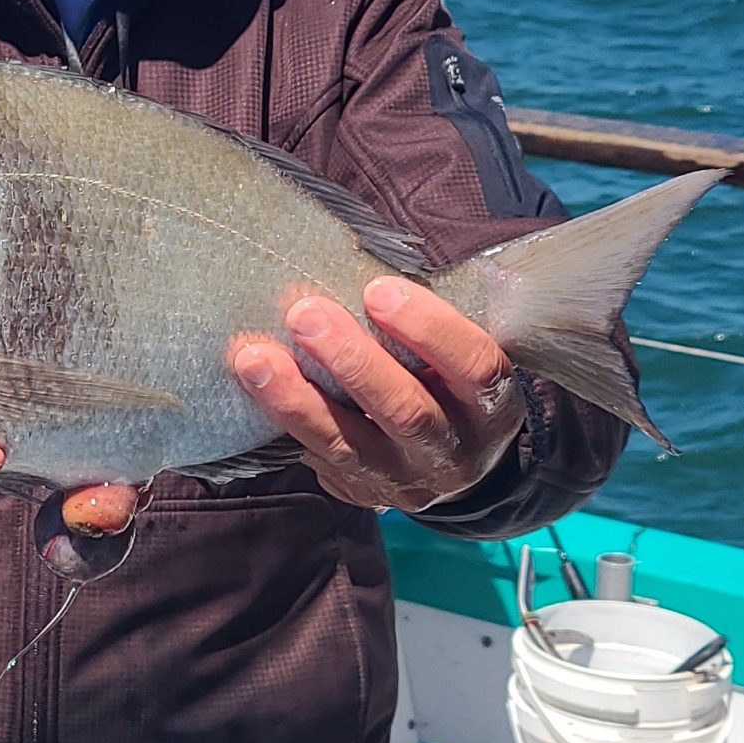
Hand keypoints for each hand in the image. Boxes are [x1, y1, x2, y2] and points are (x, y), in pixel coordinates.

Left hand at [229, 276, 520, 511]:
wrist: (456, 463)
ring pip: (349, 444)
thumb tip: (368, 251)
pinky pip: (317, 456)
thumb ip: (431, 318)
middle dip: (353, 361)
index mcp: (490, 405)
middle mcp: (453, 450)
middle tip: (306, 314)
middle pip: (406, 411)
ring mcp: (404, 479)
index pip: (473, 366)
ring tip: (256, 358)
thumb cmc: (451, 382)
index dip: (428, 328)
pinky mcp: (360, 490)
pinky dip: (282, 417)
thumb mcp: (462, 354)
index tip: (378, 289)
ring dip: (298, 398)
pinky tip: (253, 382)